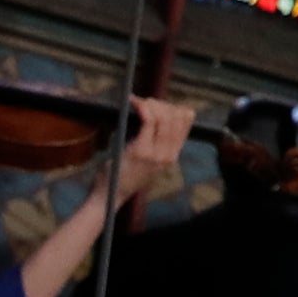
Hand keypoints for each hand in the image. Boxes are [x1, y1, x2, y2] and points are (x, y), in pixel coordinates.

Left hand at [116, 93, 197, 212]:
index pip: (186, 119)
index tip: (156, 105)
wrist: (111, 194)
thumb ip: (156, 140)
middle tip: (143, 103)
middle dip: (159, 103)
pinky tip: (132, 102)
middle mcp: (169, 154)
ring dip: (149, 104)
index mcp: (173, 154)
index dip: (172, 106)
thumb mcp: (148, 158)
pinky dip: (141, 106)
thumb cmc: (124, 174)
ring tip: (137, 103)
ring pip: (164, 116)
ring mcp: (157, 153)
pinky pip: (148, 120)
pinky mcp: (141, 150)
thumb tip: (156, 111)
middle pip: (175, 115)